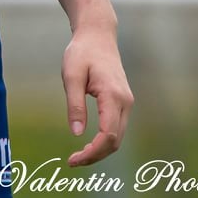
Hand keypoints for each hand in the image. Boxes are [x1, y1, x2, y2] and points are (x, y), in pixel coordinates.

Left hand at [61, 23, 133, 166]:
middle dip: (96, 156)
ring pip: (118, 136)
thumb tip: (77, 134)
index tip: (73, 159)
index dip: (92, 152)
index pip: (109, 134)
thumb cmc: (82, 52)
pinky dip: (105, 141)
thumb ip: (75, 105)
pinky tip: (89, 144)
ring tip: (78, 156)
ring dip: (100, 150)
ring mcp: (126, 101)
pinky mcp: (123, 101)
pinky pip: (117, 128)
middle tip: (72, 161)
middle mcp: (125, 101)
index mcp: (112, 95)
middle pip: (116, 140)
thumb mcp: (71, 76)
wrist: (97, 35)